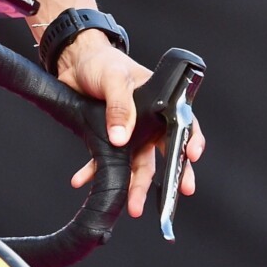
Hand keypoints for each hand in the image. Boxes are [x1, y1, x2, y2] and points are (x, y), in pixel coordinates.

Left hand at [62, 35, 206, 218]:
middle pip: (162, 155)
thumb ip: (119, 107)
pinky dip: (94, 171)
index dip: (191, 143)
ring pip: (135, 164)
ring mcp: (129, 131)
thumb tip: (121, 138)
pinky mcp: (108, 136)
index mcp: (160, 103)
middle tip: (170, 201)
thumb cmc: (102, 62)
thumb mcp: (114, 79)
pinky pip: (104, 159)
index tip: (191, 159)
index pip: (183, 125)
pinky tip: (84, 181)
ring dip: (132, 185)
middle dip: (167, 180)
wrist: (74, 60)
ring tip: (132, 206)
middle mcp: (148, 121)